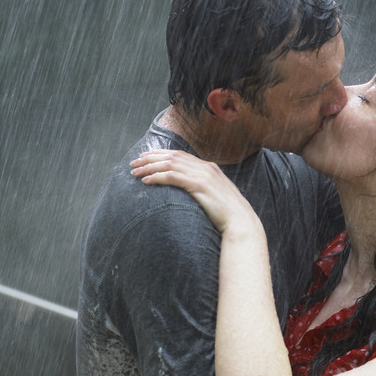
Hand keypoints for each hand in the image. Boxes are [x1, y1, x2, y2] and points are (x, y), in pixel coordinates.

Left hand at [130, 149, 260, 234]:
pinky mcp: (200, 186)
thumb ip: (203, 188)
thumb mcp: (215, 195)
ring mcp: (203, 175)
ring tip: (135, 172)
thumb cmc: (228, 213)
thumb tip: (189, 191)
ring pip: (170, 164)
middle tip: (134, 163)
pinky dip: (158, 177)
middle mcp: (206, 167)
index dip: (160, 154)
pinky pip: (173, 177)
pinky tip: (147, 181)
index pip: (179, 154)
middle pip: (172, 156)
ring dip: (150, 167)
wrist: (241, 221)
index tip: (144, 157)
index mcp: (209, 167)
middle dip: (150, 158)